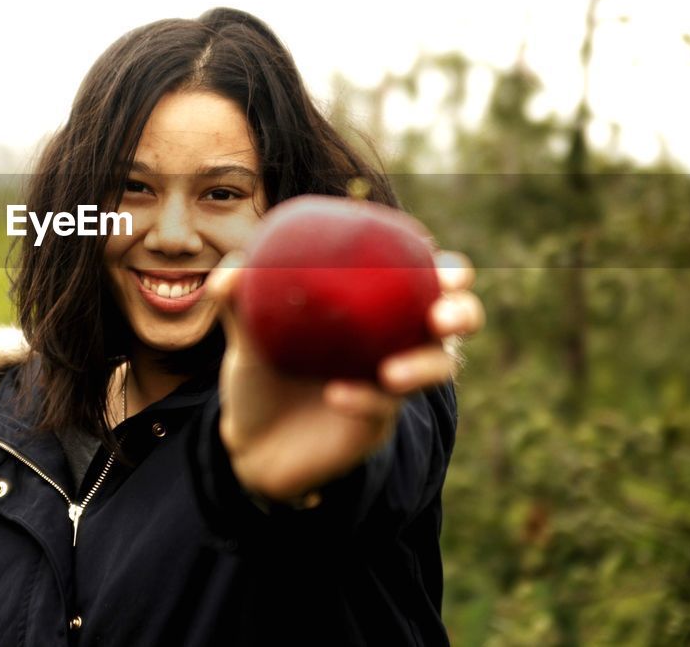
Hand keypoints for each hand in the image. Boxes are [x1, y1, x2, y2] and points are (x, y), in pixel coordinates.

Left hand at [206, 249, 483, 503]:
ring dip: (423, 366)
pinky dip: (364, 399)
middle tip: (443, 314)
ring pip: (436, 370)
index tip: (433, 249)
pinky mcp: (376, 426)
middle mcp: (394, 342)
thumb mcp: (246, 334)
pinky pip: (383, 409)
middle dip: (462, 312)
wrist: (249, 441)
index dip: (443, 265)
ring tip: (389, 371)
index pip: (422, 277)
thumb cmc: (261, 373)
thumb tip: (227, 273)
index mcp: (373, 310)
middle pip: (454, 322)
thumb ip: (239, 298)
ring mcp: (391, 385)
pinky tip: (338, 394)